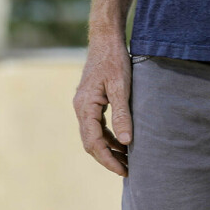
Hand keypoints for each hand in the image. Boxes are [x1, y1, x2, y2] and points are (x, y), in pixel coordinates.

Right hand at [73, 30, 132, 176]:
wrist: (106, 39)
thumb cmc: (114, 60)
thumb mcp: (121, 87)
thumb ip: (123, 115)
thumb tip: (126, 143)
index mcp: (85, 106)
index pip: (93, 142)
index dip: (108, 159)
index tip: (123, 171)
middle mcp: (81, 108)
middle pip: (90, 143)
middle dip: (108, 158)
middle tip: (127, 170)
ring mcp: (84, 105)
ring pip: (93, 135)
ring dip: (109, 149)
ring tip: (128, 160)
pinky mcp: (91, 102)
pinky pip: (97, 126)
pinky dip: (109, 137)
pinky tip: (124, 142)